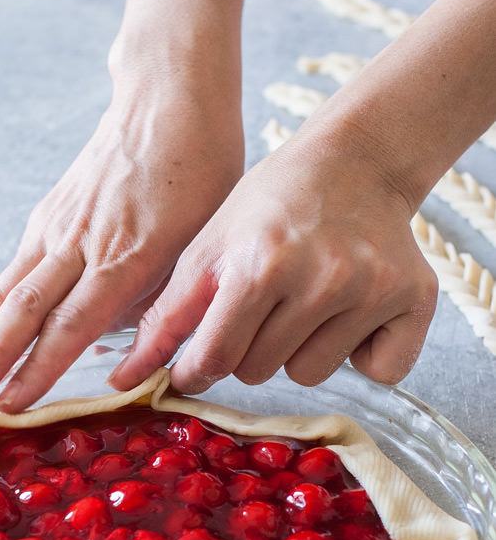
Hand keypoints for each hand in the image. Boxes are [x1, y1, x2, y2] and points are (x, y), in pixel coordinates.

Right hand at [0, 76, 243, 410]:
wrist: (169, 99)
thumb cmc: (200, 173)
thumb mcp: (201, 243)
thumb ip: (160, 298)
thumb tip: (126, 342)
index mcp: (124, 258)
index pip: (69, 326)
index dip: (37, 369)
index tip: (9, 403)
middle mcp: (79, 244)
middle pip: (24, 311)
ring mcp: (57, 226)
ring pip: (7, 290)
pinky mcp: (49, 214)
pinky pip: (14, 268)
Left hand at [109, 123, 438, 394]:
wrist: (355, 161)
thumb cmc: (270, 205)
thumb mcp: (207, 246)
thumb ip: (167, 314)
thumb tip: (125, 378)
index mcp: (259, 265)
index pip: (215, 359)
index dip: (196, 370)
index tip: (195, 365)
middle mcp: (320, 280)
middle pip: (258, 372)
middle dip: (247, 349)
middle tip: (262, 305)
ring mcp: (371, 291)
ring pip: (311, 375)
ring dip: (298, 351)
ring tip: (306, 300)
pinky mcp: (414, 299)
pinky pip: (381, 372)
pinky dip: (363, 355)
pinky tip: (353, 314)